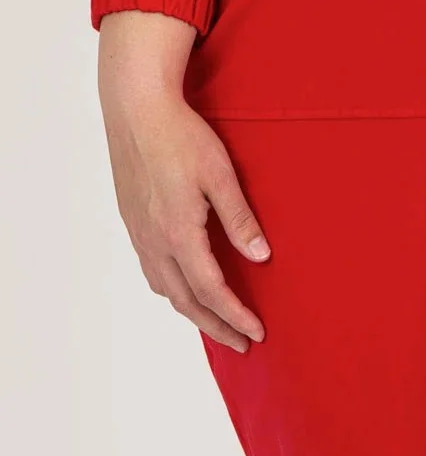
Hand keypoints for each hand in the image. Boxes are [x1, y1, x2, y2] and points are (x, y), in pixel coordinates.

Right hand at [97, 11, 269, 352]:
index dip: (235, 316)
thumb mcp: (221, 175)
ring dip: (193, 312)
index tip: (257, 333)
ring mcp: (140, 234)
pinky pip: (153, 271)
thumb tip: (260, 258)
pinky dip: (174, 290)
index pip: (211, 291)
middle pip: (186, 301)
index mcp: (179, 234)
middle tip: (242, 344)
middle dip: (216, 326)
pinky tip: (186, 286)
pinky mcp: (133, 223)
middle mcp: (155, 242)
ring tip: (218, 322)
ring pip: (166, 290)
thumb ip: (240, 219)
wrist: (137, 112)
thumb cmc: (182, 137)